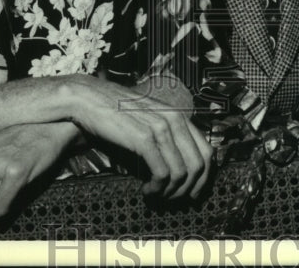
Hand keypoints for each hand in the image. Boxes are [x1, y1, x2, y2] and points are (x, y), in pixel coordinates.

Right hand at [65, 75, 212, 199]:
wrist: (90, 98)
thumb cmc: (118, 112)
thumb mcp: (150, 118)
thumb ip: (168, 135)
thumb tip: (182, 166)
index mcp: (179, 116)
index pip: (208, 151)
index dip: (204, 178)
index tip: (193, 193)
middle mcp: (175, 120)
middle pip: (198, 165)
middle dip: (188, 189)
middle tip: (172, 199)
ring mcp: (160, 128)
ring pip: (180, 173)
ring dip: (170, 192)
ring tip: (155, 194)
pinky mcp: (143, 139)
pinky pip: (161, 173)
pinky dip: (157, 188)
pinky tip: (146, 190)